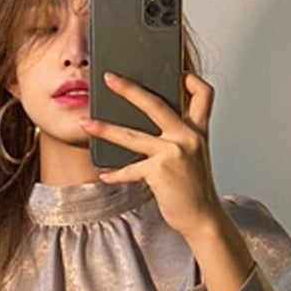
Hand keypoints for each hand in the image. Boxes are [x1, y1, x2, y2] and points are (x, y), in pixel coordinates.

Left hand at [78, 71, 224, 240]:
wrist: (202, 218)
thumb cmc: (194, 190)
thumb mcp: (194, 157)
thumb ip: (178, 139)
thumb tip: (148, 130)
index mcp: (197, 131)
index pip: (203, 94)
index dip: (192, 80)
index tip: (178, 73)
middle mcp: (187, 137)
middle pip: (155, 104)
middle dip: (129, 89)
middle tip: (109, 78)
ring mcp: (173, 153)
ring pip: (132, 135)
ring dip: (105, 129)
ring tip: (86, 124)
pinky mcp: (160, 171)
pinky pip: (130, 169)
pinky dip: (115, 174)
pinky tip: (105, 175)